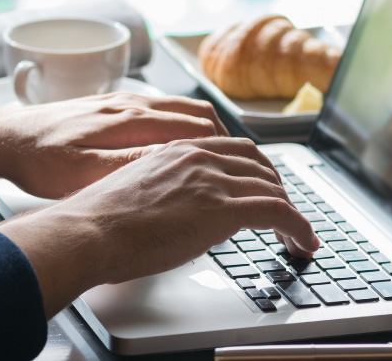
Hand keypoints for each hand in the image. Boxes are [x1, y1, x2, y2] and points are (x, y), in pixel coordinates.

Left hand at [0, 92, 228, 197]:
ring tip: (222, 160)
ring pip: (182, 110)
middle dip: (226, 142)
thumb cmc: (39, 161)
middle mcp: (132, 104)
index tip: (243, 174)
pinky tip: (182, 147)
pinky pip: (163, 110)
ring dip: (207, 132)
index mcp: (131, 120)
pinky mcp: (112, 107)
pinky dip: (184, 127)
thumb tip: (177, 162)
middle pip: (198, 115)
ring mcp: (123, 102)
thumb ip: (131, 166)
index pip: (198, 129)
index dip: (226, 153)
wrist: (3, 139)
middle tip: (242, 170)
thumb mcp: (84, 172)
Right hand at [0, 137, 318, 316]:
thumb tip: (174, 214)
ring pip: (273, 188)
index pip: (234, 151)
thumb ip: (164, 191)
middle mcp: (199, 157)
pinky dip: (298, 227)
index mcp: (178, 149)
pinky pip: (278, 212)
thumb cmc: (100, 221)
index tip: (263, 189)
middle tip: (285, 214)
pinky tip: (302, 243)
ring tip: (296, 236)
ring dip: (291, 213)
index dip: (256, 172)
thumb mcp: (137, 191)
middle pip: (260, 165)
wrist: (88, 231)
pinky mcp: (223, 208)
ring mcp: (213, 180)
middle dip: (278, 189)